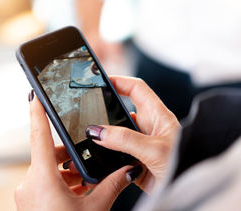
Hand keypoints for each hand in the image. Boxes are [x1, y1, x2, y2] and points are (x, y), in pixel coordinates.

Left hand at [15, 93, 134, 210]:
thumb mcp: (96, 209)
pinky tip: (76, 193)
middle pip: (47, 155)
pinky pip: (43, 182)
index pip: (38, 136)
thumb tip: (128, 170)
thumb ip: (112, 186)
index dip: (37, 112)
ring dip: (65, 172)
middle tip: (86, 163)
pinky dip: (58, 183)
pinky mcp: (28, 201)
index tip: (34, 93)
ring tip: (85, 185)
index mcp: (43, 179)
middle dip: (68, 156)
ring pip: (46, 170)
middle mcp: (29, 183)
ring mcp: (26, 193)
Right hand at [85, 76, 180, 192]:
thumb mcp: (154, 150)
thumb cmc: (185, 167)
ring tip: (89, 136)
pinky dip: (103, 154)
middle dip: (104, 109)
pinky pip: (112, 153)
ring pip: (115, 133)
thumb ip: (125, 139)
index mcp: (158, 116)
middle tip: (87, 108)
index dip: (120, 81)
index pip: (136, 89)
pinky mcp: (133, 162)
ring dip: (103, 135)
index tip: (101, 80)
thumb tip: (98, 131)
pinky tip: (95, 155)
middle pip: (121, 110)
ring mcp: (139, 145)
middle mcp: (148, 128)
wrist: (187, 195)